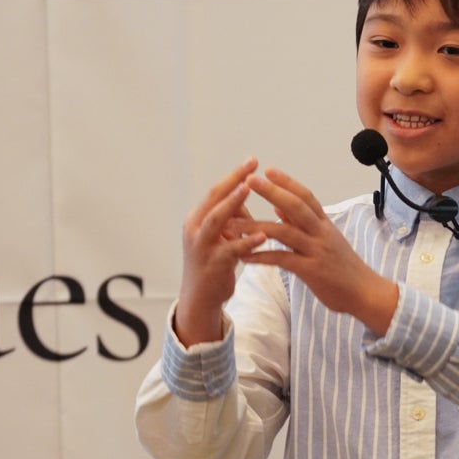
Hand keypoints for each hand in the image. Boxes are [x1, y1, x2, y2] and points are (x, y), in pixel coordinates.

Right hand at [174, 158, 266, 345]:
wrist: (200, 297)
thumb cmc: (214, 262)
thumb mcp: (220, 235)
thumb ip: (232, 216)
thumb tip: (247, 193)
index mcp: (197, 219)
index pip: (216, 191)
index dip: (234, 176)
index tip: (252, 160)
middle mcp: (195, 229)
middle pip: (213, 200)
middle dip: (232, 181)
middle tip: (251, 167)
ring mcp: (201, 247)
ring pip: (215, 221)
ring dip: (232, 204)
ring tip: (248, 189)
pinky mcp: (212, 265)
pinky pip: (230, 251)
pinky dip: (246, 242)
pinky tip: (263, 236)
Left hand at [237, 167, 397, 336]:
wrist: (365, 293)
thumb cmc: (344, 268)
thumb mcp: (326, 241)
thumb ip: (302, 225)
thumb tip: (279, 207)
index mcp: (325, 224)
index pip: (306, 196)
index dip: (287, 182)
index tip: (268, 170)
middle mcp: (322, 233)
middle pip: (296, 206)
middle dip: (272, 192)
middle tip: (250, 180)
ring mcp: (317, 251)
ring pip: (285, 232)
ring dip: (257, 226)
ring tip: (233, 222)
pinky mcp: (312, 271)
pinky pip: (283, 260)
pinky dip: (263, 256)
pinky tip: (244, 257)